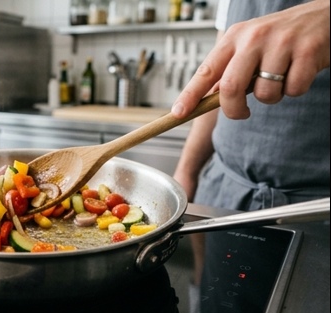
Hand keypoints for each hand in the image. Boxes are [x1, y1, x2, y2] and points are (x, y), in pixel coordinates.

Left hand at [171, 0, 329, 119]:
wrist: (324, 17)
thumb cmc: (280, 37)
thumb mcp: (249, 46)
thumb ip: (229, 69)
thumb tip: (206, 99)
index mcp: (234, 38)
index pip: (205, 71)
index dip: (190, 95)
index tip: (178, 113)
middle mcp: (253, 38)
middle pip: (230, 87)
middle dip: (234, 109)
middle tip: (242, 113)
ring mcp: (281, 43)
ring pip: (265, 93)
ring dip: (272, 98)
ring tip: (280, 80)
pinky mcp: (308, 52)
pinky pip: (293, 90)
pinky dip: (295, 89)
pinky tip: (299, 72)